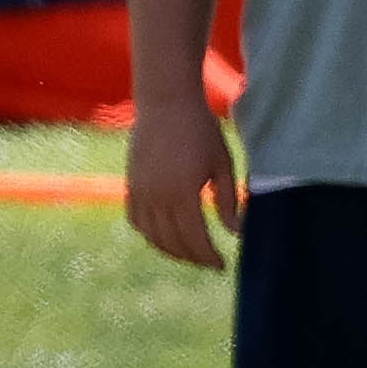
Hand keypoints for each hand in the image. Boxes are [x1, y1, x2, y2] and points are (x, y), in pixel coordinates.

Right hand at [123, 93, 240, 271]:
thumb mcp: (223, 163)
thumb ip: (228, 200)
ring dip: (172, 250)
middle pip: (174, 243)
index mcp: (183, 193)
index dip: (209, 257)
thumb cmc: (201, 129)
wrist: (166, 102)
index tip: (222, 265)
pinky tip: (164, 235)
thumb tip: (235, 233)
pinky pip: (136, 220)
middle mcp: (157, 197)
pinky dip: (150, 234)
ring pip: (152, 236)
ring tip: (190, 253)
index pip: (196, 239)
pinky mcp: (131, 184)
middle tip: (209, 262)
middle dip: (193, 258)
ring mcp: (140, 192)